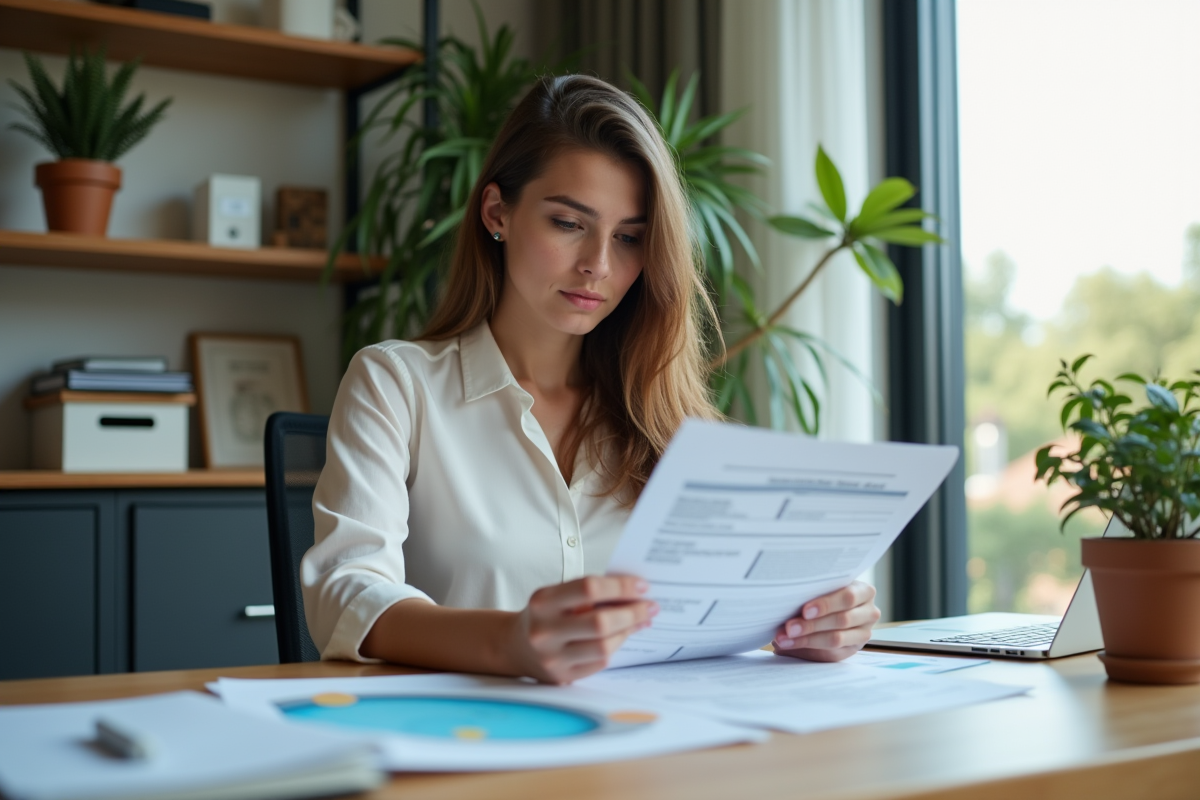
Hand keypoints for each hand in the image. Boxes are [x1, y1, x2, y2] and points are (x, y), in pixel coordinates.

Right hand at [509, 575, 657, 683]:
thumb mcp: (557, 595)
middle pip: (600, 622)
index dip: (620, 586)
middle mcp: (544, 631)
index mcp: (543, 602)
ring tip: (640, 621)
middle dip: (632, 613)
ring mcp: (552, 658)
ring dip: (628, 631)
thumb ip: (589, 592)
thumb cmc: (545, 615)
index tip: (642, 586)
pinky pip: (600, 662)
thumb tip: (634, 592)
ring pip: (604, 646)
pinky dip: (615, 647)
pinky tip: (622, 636)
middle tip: (650, 606)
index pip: (589, 588)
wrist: (514, 647)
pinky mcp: (562, 677)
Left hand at [773, 581, 879, 662]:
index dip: (826, 604)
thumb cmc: (824, 591)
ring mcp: (863, 633)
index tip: (805, 611)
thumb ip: (814, 590)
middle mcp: (869, 613)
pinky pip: (831, 653)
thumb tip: (788, 596)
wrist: (832, 607)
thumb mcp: (824, 586)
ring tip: (784, 639)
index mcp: (864, 591)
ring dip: (807, 639)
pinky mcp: (852, 649)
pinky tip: (789, 645)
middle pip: (842, 621)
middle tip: (789, 628)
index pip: (847, 598)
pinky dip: (807, 649)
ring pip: (836, 639)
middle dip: (812, 625)